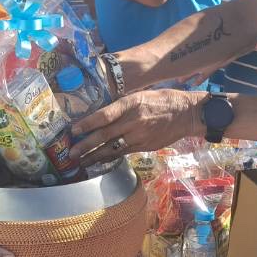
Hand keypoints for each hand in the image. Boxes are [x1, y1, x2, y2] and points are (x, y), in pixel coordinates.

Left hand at [70, 88, 203, 161]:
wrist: (186, 114)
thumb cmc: (162, 100)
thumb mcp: (140, 95)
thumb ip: (121, 105)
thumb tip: (100, 114)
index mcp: (131, 104)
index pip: (104, 115)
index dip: (87, 124)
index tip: (73, 130)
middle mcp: (134, 121)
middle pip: (104, 135)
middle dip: (85, 145)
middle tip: (71, 153)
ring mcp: (139, 136)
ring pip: (112, 148)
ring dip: (94, 156)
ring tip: (81, 162)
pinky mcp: (145, 147)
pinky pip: (123, 153)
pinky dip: (110, 157)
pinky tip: (100, 161)